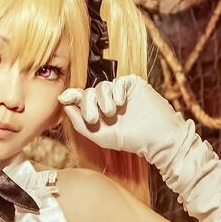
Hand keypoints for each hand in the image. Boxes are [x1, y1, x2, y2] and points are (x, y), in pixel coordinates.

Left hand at [58, 75, 186, 162]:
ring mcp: (120, 92)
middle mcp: (108, 100)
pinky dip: (116, 91)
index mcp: (99, 112)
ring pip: (102, 86)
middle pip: (88, 91)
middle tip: (93, 118)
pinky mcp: (133, 84)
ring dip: (103, 100)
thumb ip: (80, 123)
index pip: (81, 99)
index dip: (72, 96)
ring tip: (112, 113)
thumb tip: (66, 106)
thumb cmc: (131, 140)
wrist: (157, 137)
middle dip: (87, 104)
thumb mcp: (100, 136)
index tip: (64, 97)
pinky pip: (118, 81)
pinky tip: (122, 103)